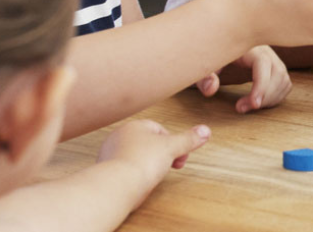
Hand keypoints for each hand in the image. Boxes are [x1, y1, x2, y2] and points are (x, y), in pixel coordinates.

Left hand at [96, 120, 210, 207]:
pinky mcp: (106, 171)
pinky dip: (135, 175)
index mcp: (134, 126)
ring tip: (153, 175)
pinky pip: (126, 170)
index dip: (173, 143)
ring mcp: (110, 155)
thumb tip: (205, 130)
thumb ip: (189, 139)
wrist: (116, 186)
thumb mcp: (173, 147)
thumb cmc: (140, 162)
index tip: (179, 155)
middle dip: (162, 155)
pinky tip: (139, 182)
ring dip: (148, 165)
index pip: (160, 130)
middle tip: (170, 165)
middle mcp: (119, 137)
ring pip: (137, 157)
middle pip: (149, 143)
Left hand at [195, 45, 291, 113]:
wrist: (216, 42)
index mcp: (248, 47)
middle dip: (266, 96)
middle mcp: (264, 50)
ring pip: (283, 78)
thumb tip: (211, 89)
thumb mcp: (202, 64)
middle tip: (244, 109)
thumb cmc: (210, 55)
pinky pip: (284, 81)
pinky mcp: (273, 65)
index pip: (263, 63)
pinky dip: (276, 95)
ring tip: (249, 106)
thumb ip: (204, 77)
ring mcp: (271, 57)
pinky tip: (258, 102)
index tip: (253, 105)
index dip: (262, 85)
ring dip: (271, 98)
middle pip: (278, 72)